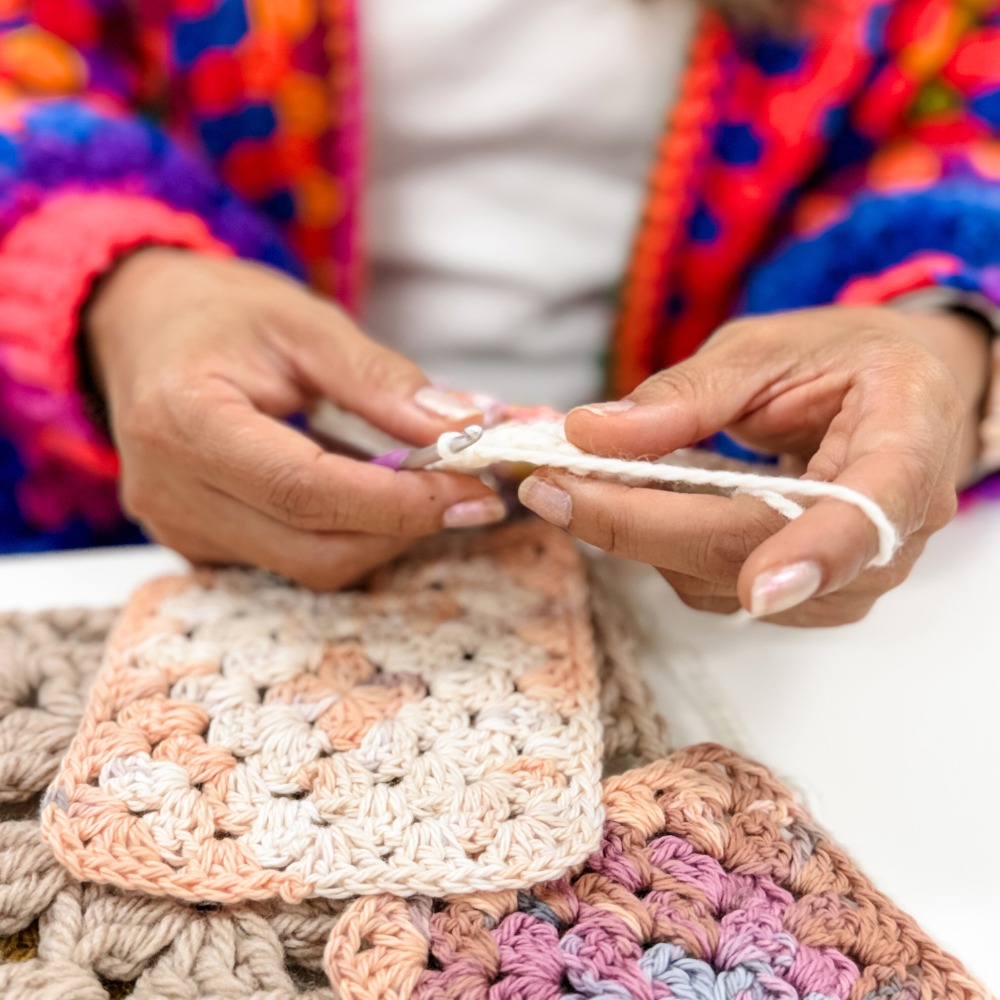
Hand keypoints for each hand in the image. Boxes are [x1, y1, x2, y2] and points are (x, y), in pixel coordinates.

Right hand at [85, 248, 502, 588]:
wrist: (144, 327)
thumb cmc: (221, 313)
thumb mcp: (307, 324)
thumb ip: (383, 382)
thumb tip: (464, 431)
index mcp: (186, 421)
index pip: (306, 491)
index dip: (399, 501)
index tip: (471, 489)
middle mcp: (171, 491)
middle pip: (313, 548)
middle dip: (403, 526)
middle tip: (465, 489)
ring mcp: (180, 526)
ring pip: (309, 564)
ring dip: (380, 531)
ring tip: (417, 477)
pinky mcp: (196, 542)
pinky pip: (290, 557)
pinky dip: (345, 531)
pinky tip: (365, 486)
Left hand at [519, 306, 989, 625]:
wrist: (901, 394)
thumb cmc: (846, 358)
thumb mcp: (769, 347)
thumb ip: (687, 393)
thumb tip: (590, 433)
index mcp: (906, 446)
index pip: (870, 514)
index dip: (815, 554)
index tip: (758, 587)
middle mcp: (890, 532)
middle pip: (753, 554)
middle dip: (639, 525)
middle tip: (551, 486)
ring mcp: (852, 577)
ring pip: (722, 582)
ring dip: (640, 536)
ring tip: (584, 481)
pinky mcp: (809, 595)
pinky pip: (717, 586)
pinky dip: (662, 546)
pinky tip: (638, 502)